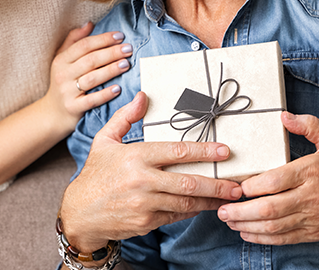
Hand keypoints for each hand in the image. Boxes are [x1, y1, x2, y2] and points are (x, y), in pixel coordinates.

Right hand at [47, 22, 132, 131]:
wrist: (52, 112)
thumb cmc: (63, 82)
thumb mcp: (63, 60)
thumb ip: (74, 40)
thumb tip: (89, 24)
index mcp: (61, 60)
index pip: (84, 45)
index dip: (103, 39)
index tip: (120, 36)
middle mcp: (63, 75)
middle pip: (90, 60)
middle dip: (111, 53)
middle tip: (128, 49)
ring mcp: (67, 92)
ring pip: (92, 78)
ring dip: (111, 70)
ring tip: (126, 64)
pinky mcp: (73, 107)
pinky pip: (92, 100)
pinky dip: (105, 94)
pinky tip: (118, 89)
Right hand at [59, 92, 241, 252]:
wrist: (80, 212)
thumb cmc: (95, 174)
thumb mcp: (104, 140)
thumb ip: (125, 117)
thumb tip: (142, 96)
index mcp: (135, 156)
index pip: (176, 152)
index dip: (204, 151)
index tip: (225, 151)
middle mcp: (142, 181)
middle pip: (188, 182)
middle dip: (217, 184)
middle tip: (238, 185)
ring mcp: (144, 204)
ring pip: (186, 202)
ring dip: (211, 200)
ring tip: (230, 198)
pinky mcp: (146, 222)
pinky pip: (176, 215)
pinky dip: (192, 211)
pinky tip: (205, 206)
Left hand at [217, 111, 318, 244]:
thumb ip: (308, 125)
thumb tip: (284, 116)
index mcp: (311, 171)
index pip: (275, 181)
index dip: (252, 186)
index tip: (237, 186)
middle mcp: (310, 196)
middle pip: (270, 208)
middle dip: (241, 211)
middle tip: (223, 209)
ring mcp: (312, 217)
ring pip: (274, 226)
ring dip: (247, 226)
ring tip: (230, 220)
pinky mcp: (314, 233)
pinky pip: (285, 238)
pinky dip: (263, 238)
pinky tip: (248, 233)